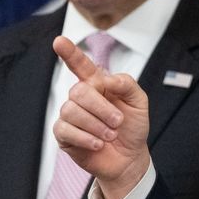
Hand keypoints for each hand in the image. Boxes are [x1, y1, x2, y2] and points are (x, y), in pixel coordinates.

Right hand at [52, 35, 149, 198]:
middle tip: (118, 121)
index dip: (70, 53)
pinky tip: (98, 143)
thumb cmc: (133, 126)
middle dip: (101, 107)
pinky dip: (86, 137)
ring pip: (71, 111)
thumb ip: (126, 85)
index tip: (59, 41)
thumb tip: (107, 78)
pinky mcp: (63, 134)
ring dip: (96, 125)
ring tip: (111, 135)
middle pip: (79, 91)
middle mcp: (81, 97)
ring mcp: (70, 115)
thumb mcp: (139, 102)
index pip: (81, 65)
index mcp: (98, 84)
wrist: (130, 157)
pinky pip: (65, 130)